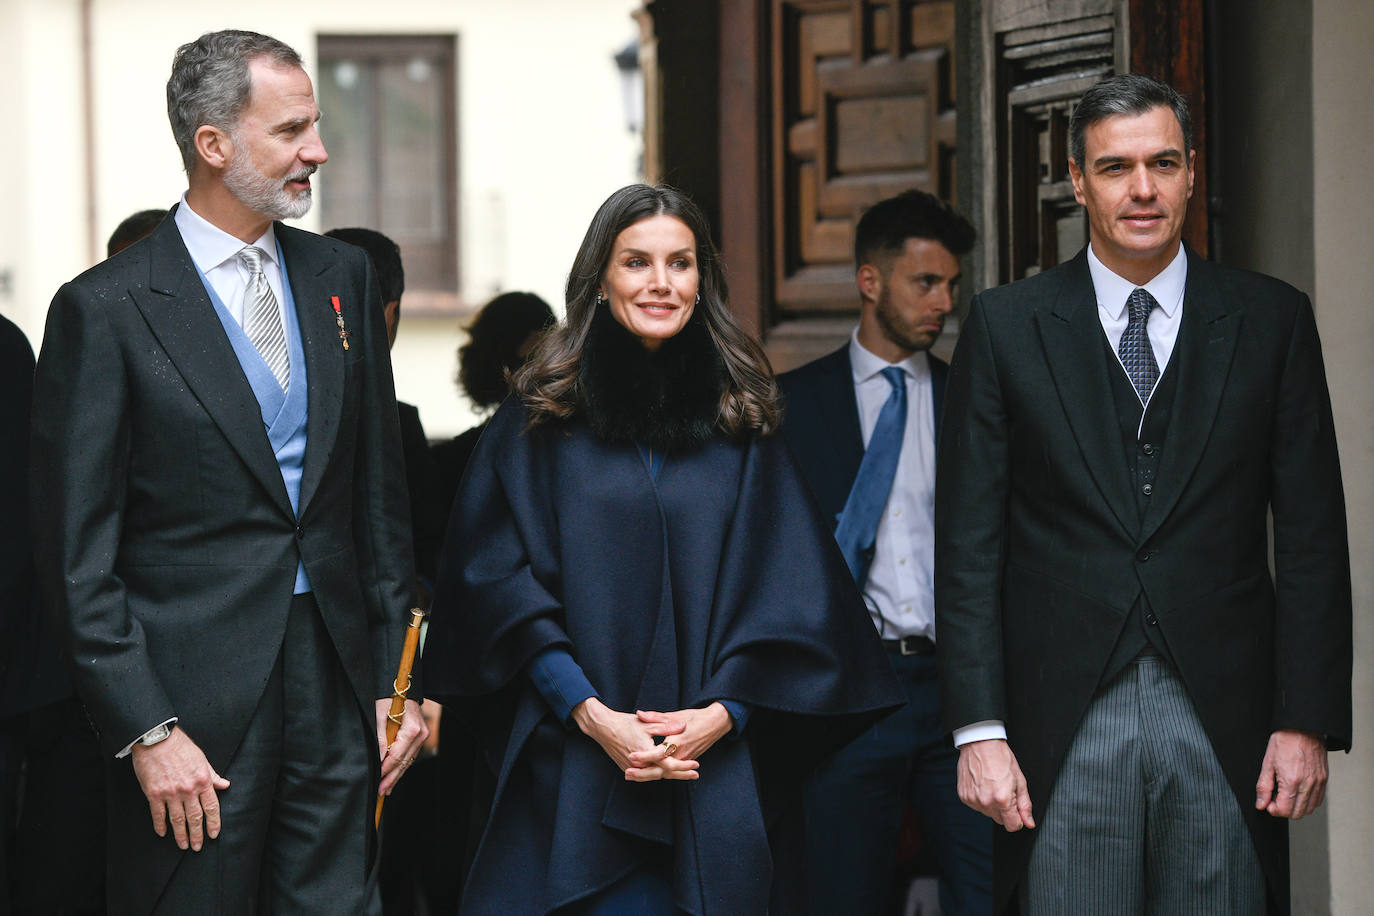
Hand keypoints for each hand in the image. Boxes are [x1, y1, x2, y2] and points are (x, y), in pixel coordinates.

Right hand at [130, 727, 230, 851]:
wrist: (156, 739)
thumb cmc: (180, 746)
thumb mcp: (202, 759)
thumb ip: (213, 775)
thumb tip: (225, 785)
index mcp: (203, 780)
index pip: (212, 807)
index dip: (214, 823)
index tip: (213, 834)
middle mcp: (188, 789)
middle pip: (195, 817)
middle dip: (197, 835)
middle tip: (197, 847)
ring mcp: (170, 793)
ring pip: (177, 820)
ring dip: (180, 835)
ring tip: (182, 845)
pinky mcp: (154, 794)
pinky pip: (158, 814)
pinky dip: (160, 825)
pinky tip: (162, 833)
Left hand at [376, 698, 429, 795]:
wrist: (402, 687)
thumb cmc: (388, 697)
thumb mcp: (379, 714)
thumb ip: (379, 737)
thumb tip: (378, 758)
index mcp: (412, 728)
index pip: (396, 755)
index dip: (385, 770)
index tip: (376, 780)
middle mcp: (420, 733)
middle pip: (405, 762)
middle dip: (392, 778)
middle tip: (380, 792)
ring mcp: (422, 735)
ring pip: (408, 761)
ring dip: (397, 775)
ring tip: (386, 789)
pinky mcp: (420, 736)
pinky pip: (410, 755)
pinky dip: (401, 766)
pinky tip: (394, 775)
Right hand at [571, 697, 697, 781]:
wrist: (603, 728)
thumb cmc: (624, 723)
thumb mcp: (647, 723)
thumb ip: (666, 726)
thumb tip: (683, 726)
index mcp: (645, 752)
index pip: (668, 764)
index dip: (683, 766)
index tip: (696, 765)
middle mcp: (638, 764)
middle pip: (663, 773)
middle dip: (680, 774)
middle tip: (695, 774)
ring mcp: (631, 768)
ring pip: (654, 776)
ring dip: (669, 775)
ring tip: (684, 775)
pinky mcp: (626, 768)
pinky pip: (645, 774)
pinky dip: (657, 773)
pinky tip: (666, 772)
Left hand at [628, 704, 731, 766]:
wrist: (715, 724)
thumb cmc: (696, 717)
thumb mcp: (675, 715)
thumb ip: (656, 717)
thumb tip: (639, 713)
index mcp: (677, 741)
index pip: (658, 753)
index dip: (644, 756)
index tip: (631, 756)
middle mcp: (681, 754)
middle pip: (660, 770)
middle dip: (642, 774)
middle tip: (627, 773)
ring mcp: (684, 759)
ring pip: (664, 773)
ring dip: (647, 776)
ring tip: (630, 775)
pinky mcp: (685, 761)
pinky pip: (670, 771)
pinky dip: (657, 774)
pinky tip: (644, 774)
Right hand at [957, 738, 1034, 831]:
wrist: (980, 743)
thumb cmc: (1001, 758)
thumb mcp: (1020, 780)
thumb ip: (1025, 805)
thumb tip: (1029, 823)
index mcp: (1002, 799)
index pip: (1012, 826)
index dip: (1017, 818)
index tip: (1016, 807)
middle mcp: (986, 802)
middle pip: (1000, 820)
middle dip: (1005, 810)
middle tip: (1004, 790)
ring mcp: (973, 800)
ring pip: (988, 813)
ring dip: (992, 804)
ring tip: (992, 785)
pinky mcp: (964, 796)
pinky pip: (976, 806)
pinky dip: (980, 798)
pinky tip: (982, 785)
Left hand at [1255, 729, 1327, 818]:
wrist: (1303, 728)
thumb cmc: (1284, 741)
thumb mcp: (1268, 763)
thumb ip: (1264, 786)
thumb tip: (1261, 804)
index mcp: (1291, 780)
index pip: (1285, 810)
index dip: (1274, 810)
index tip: (1269, 803)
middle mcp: (1308, 784)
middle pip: (1298, 813)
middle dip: (1284, 810)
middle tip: (1276, 799)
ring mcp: (1318, 783)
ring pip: (1309, 809)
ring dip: (1296, 808)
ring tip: (1286, 796)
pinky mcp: (1324, 780)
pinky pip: (1318, 800)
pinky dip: (1308, 802)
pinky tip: (1298, 793)